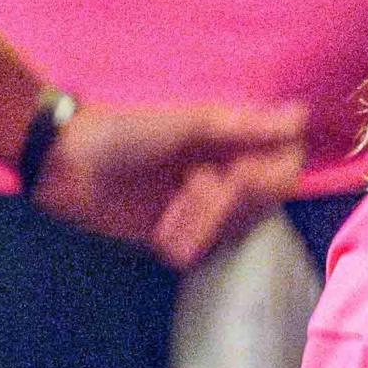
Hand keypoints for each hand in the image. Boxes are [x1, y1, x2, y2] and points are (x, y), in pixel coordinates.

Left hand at [31, 100, 308, 269]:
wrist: (67, 166)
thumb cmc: (125, 131)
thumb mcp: (186, 123)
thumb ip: (244, 125)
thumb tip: (301, 116)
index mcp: (233, 138)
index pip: (286, 161)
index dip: (270, 176)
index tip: (236, 175)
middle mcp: (227, 170)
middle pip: (263, 201)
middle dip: (227, 205)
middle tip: (189, 190)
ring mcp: (205, 205)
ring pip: (235, 229)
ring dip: (202, 225)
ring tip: (166, 216)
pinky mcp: (181, 234)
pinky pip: (205, 250)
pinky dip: (184, 244)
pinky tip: (158, 233)